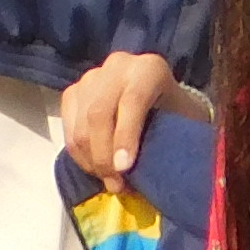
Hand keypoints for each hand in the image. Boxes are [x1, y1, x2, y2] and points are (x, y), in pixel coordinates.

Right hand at [58, 48, 199, 178]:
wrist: (157, 96)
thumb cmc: (172, 113)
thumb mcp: (182, 121)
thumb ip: (170, 141)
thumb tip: (160, 179)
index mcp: (149, 68)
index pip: (132, 100)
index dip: (126, 136)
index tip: (124, 168)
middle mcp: (117, 66)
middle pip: (98, 114)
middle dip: (104, 156)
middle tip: (116, 183)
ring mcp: (91, 79)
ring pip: (80, 126)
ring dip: (91, 161)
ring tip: (108, 181)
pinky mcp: (73, 93)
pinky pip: (68, 131)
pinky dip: (79, 156)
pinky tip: (95, 169)